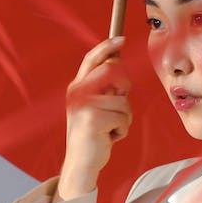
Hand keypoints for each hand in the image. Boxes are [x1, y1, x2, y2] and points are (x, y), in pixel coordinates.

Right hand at [57, 36, 132, 200]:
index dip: (107, 47)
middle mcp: (77, 93)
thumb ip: (103, 89)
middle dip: (124, 87)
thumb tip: (118, 63)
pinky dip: (122, 130)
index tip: (122, 39)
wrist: (81, 164)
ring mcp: (83, 106)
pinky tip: (109, 138)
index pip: (92, 59)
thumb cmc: (93, 135)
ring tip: (110, 129)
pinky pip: (123, 117)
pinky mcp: (93, 120)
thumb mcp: (95, 107)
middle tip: (119, 102)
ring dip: (124, 118)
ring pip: (123, 100)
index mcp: (77, 88)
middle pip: (113, 71)